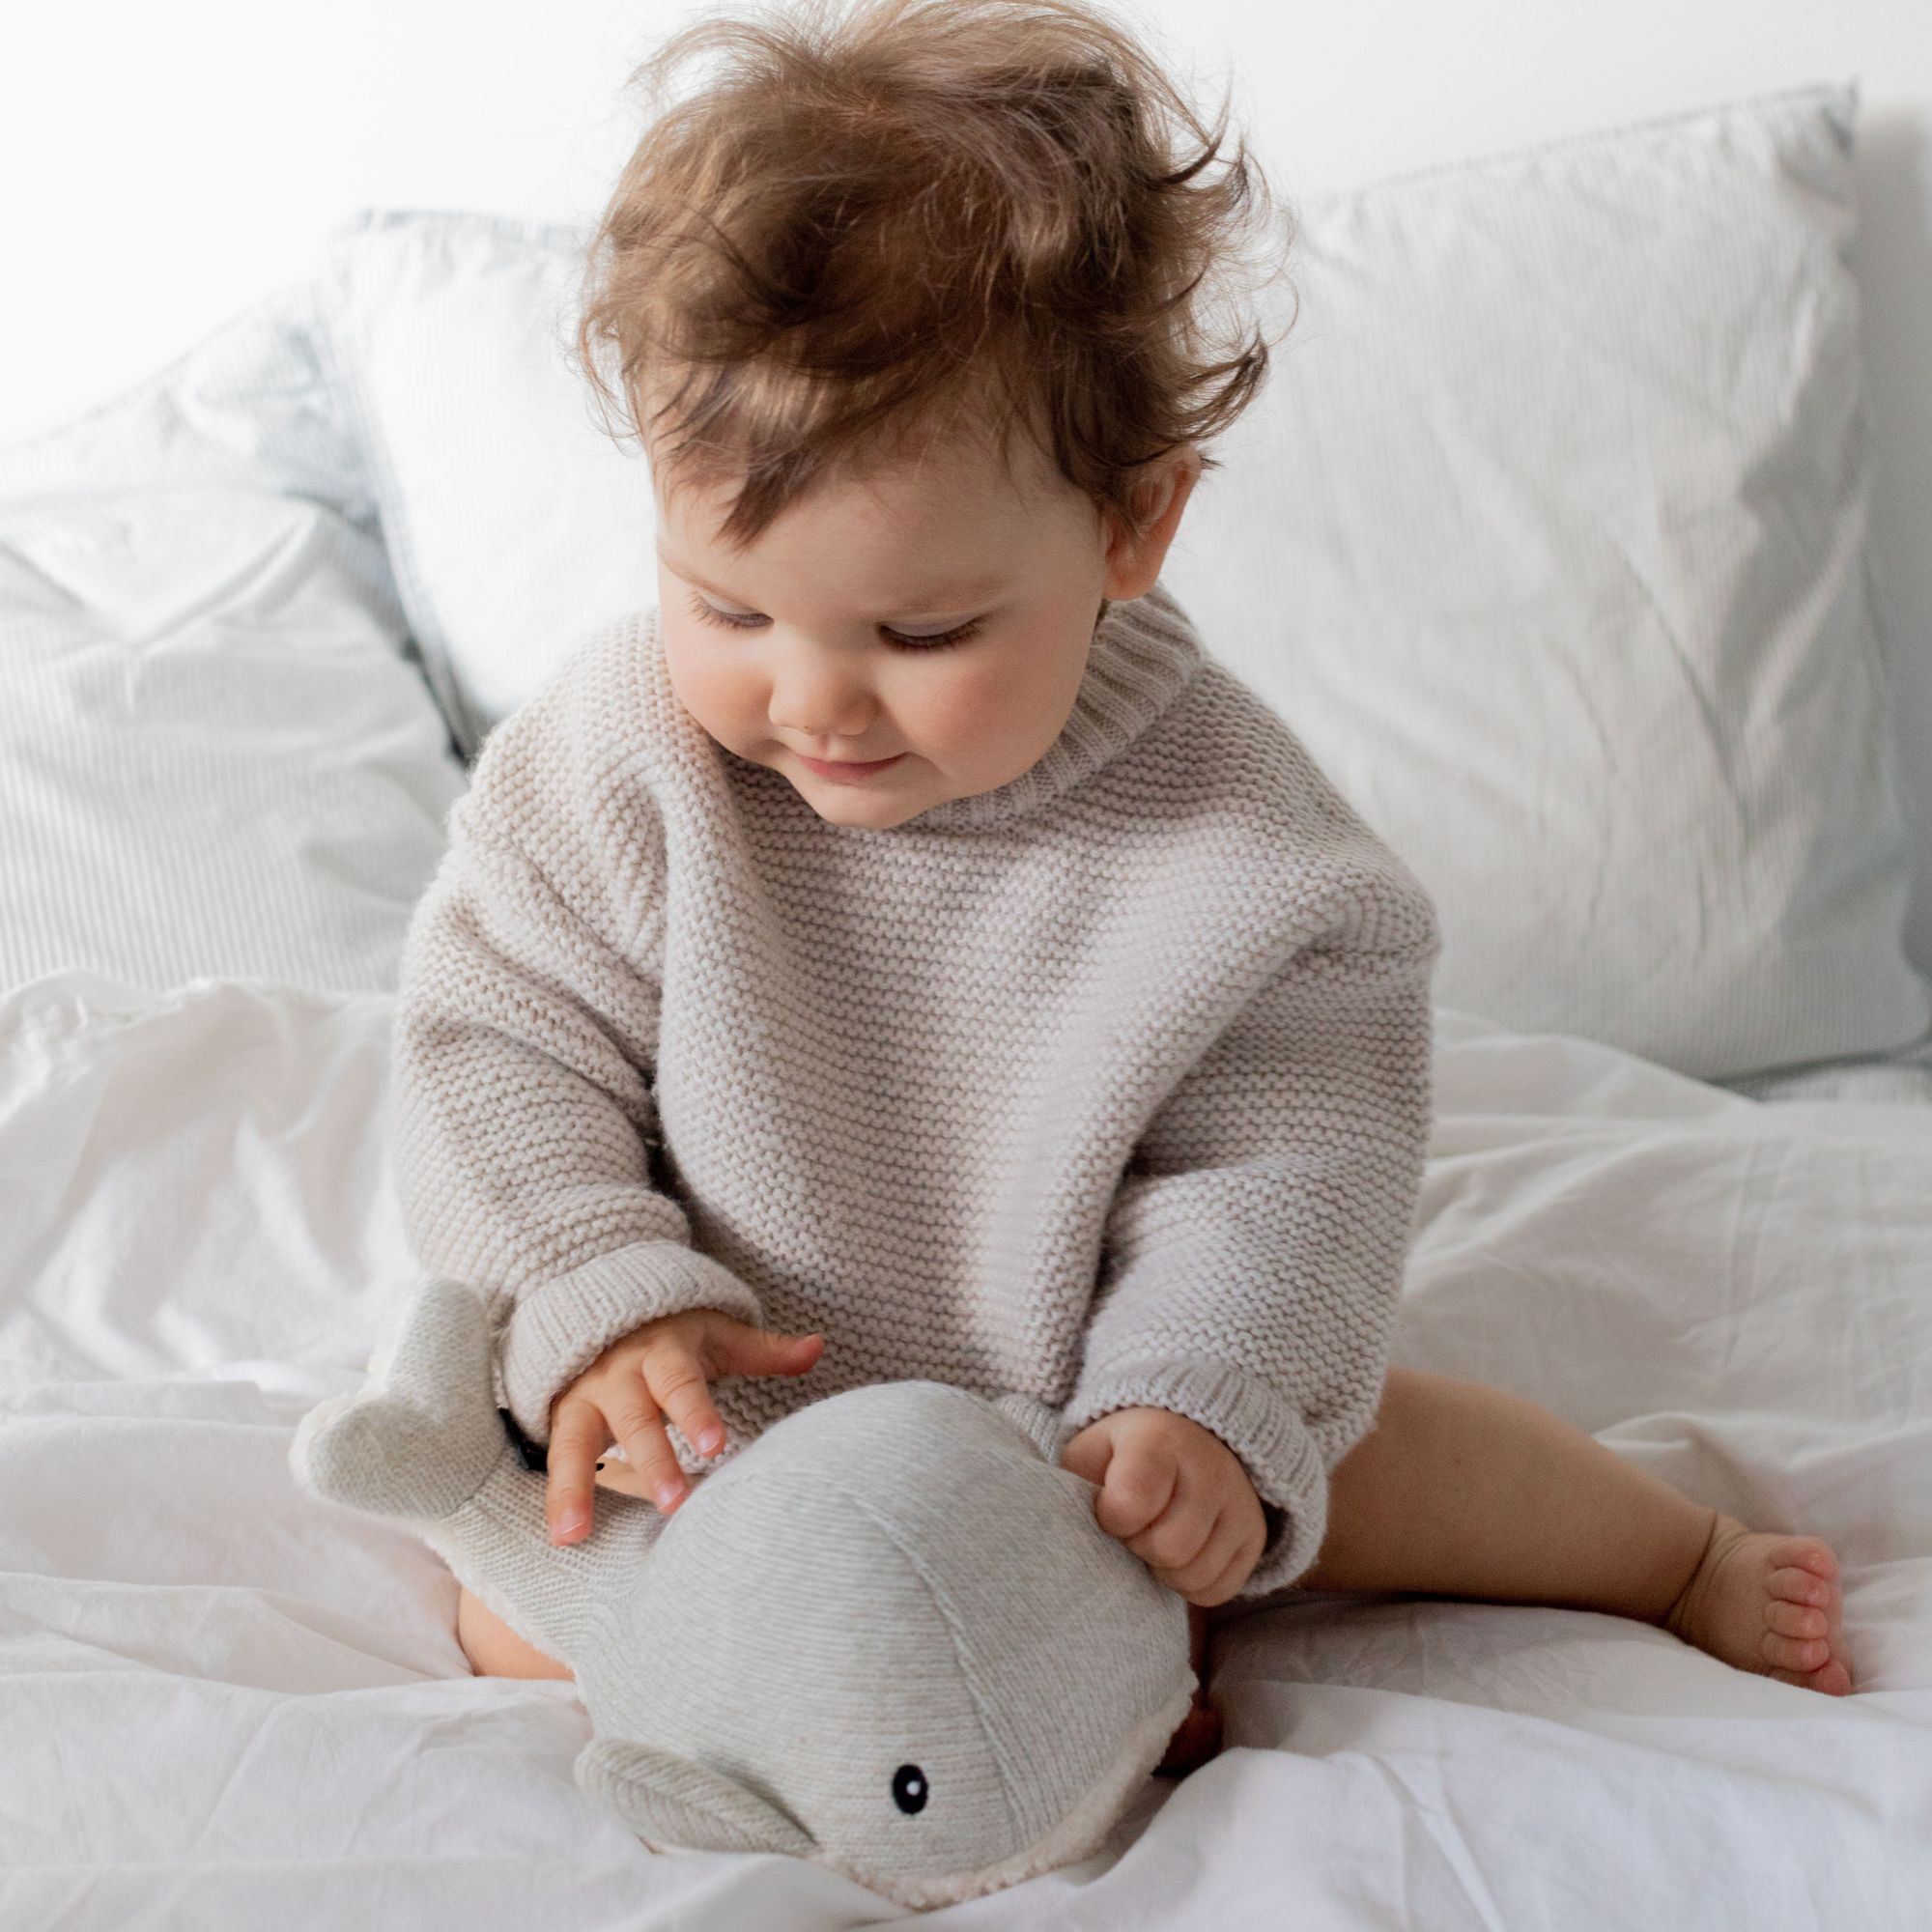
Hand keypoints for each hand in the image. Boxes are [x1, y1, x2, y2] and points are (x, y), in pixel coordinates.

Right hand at [545, 1309, 823, 1544]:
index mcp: (663, 1352)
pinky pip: (558, 1460)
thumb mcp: (717, 1334)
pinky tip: (562, 1538)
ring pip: (578, 1441)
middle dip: (652, 1462)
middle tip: (673, 1504)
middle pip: (635, 1419)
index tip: (715, 1446)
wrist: (604, 1312)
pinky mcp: (563, 1421)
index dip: (696, 1413)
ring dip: (578, 1487)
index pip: (680, 1382)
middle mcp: (620, 1376)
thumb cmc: (674, 1335)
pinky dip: (558, 1497)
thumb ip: (764, 1349)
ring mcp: (586, 1399)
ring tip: (576, 1533)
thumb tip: (816, 1348)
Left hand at [1059, 1407, 1266, 1607]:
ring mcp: (1239, 1503)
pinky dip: (1191, 1584)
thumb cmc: (1125, 1452)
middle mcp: (1210, 1468)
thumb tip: (1072, 1538)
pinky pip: (1218, 1591)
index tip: (1108, 1508)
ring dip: (1164, 1569)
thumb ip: (1076, 1487)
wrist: (1189, 1433)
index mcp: (1160, 1441)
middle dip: (1139, 1545)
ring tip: (1157, 1536)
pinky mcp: (1254, 1535)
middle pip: (1167, 1548)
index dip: (1111, 1518)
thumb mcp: (1091, 1452)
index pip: (1132, 1503)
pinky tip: (1180, 1554)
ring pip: (1194, 1575)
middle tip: (1135, 1526)